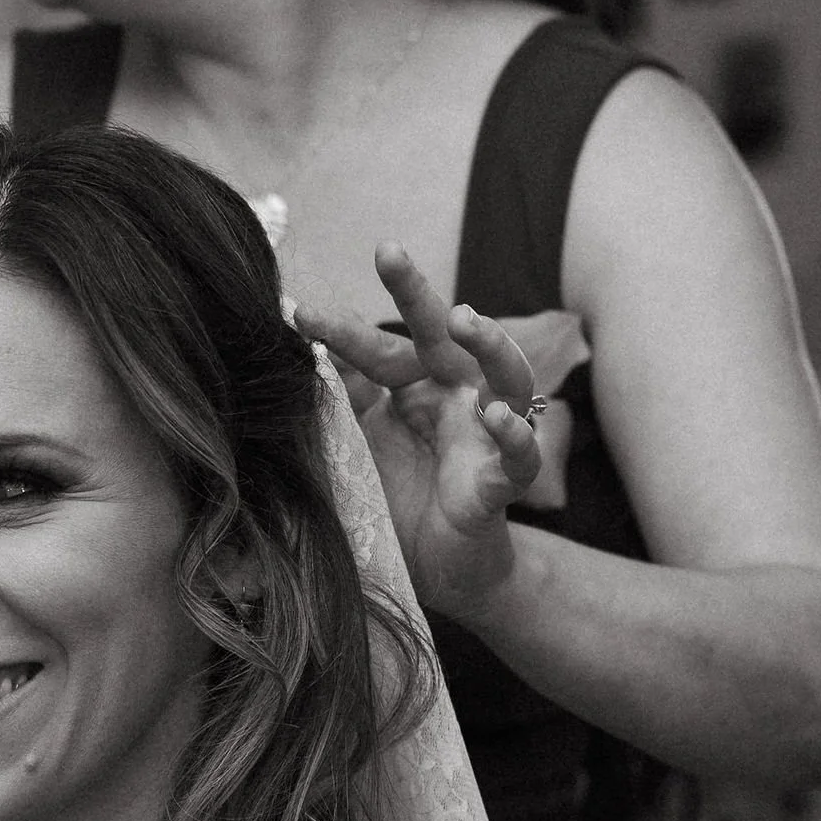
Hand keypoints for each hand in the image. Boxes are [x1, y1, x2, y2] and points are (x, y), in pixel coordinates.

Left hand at [295, 247, 543, 622]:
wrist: (434, 569)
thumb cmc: (398, 498)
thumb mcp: (356, 447)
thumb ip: (340, 403)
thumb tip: (302, 349)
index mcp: (416, 386)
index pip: (379, 349)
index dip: (341, 333)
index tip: (299, 314)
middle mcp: (457, 397)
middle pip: (444, 335)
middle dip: (416, 292)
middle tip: (387, 252)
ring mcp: (487, 435)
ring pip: (508, 375)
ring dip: (490, 343)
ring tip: (464, 319)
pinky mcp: (505, 480)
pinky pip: (521, 453)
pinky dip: (515, 433)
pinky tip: (496, 417)